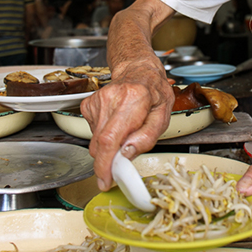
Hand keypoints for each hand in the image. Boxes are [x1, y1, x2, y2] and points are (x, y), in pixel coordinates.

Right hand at [80, 61, 174, 190]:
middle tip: (118, 167)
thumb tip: (127, 153)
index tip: (104, 179)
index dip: (105, 163)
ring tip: (125, 132)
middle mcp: (112, 98)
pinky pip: (92, 131)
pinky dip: (103, 135)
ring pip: (95, 139)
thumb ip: (147, 137)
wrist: (138, 72)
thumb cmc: (154, 94)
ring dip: (108, 145)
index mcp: (134, 99)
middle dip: (106, 162)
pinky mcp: (88, 104)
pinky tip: (116, 123)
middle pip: (99, 142)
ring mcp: (97, 100)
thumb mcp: (163, 116)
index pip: (111, 137)